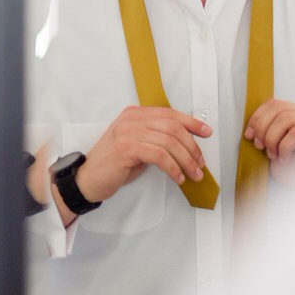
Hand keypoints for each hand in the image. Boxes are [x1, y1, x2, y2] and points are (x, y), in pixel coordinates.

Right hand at [71, 106, 211, 208]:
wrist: (87, 179)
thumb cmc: (114, 165)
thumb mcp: (139, 145)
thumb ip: (157, 137)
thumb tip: (187, 144)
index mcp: (135, 114)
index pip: (170, 114)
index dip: (192, 123)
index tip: (207, 132)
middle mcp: (132, 119)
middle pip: (173, 128)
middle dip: (192, 146)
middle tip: (200, 162)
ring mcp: (127, 132)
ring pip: (169, 142)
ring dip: (186, 160)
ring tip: (193, 174)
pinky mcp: (126, 148)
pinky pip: (159, 155)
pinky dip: (173, 167)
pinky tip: (178, 177)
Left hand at [243, 99, 294, 185]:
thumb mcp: (276, 151)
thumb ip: (267, 136)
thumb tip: (252, 130)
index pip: (274, 104)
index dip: (257, 117)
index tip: (249, 135)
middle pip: (278, 108)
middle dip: (262, 128)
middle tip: (261, 147)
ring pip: (286, 118)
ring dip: (273, 138)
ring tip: (274, 154)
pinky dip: (285, 146)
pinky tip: (285, 157)